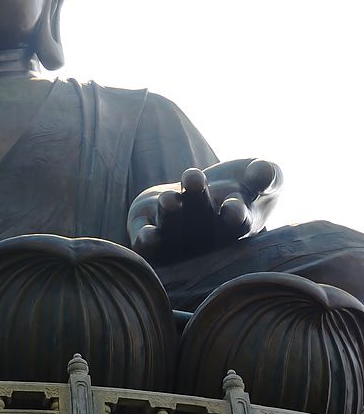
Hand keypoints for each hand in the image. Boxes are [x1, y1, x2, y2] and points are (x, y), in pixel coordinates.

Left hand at [127, 159, 282, 263]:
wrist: (198, 190)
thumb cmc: (239, 187)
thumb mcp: (258, 178)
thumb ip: (266, 177)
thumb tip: (264, 170)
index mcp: (236, 223)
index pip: (237, 223)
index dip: (235, 216)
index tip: (234, 207)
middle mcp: (205, 234)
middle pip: (200, 221)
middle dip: (197, 201)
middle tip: (193, 177)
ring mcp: (177, 237)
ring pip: (172, 229)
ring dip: (170, 215)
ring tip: (168, 198)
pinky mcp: (149, 233)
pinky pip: (147, 243)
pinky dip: (146, 240)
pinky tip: (146, 235)